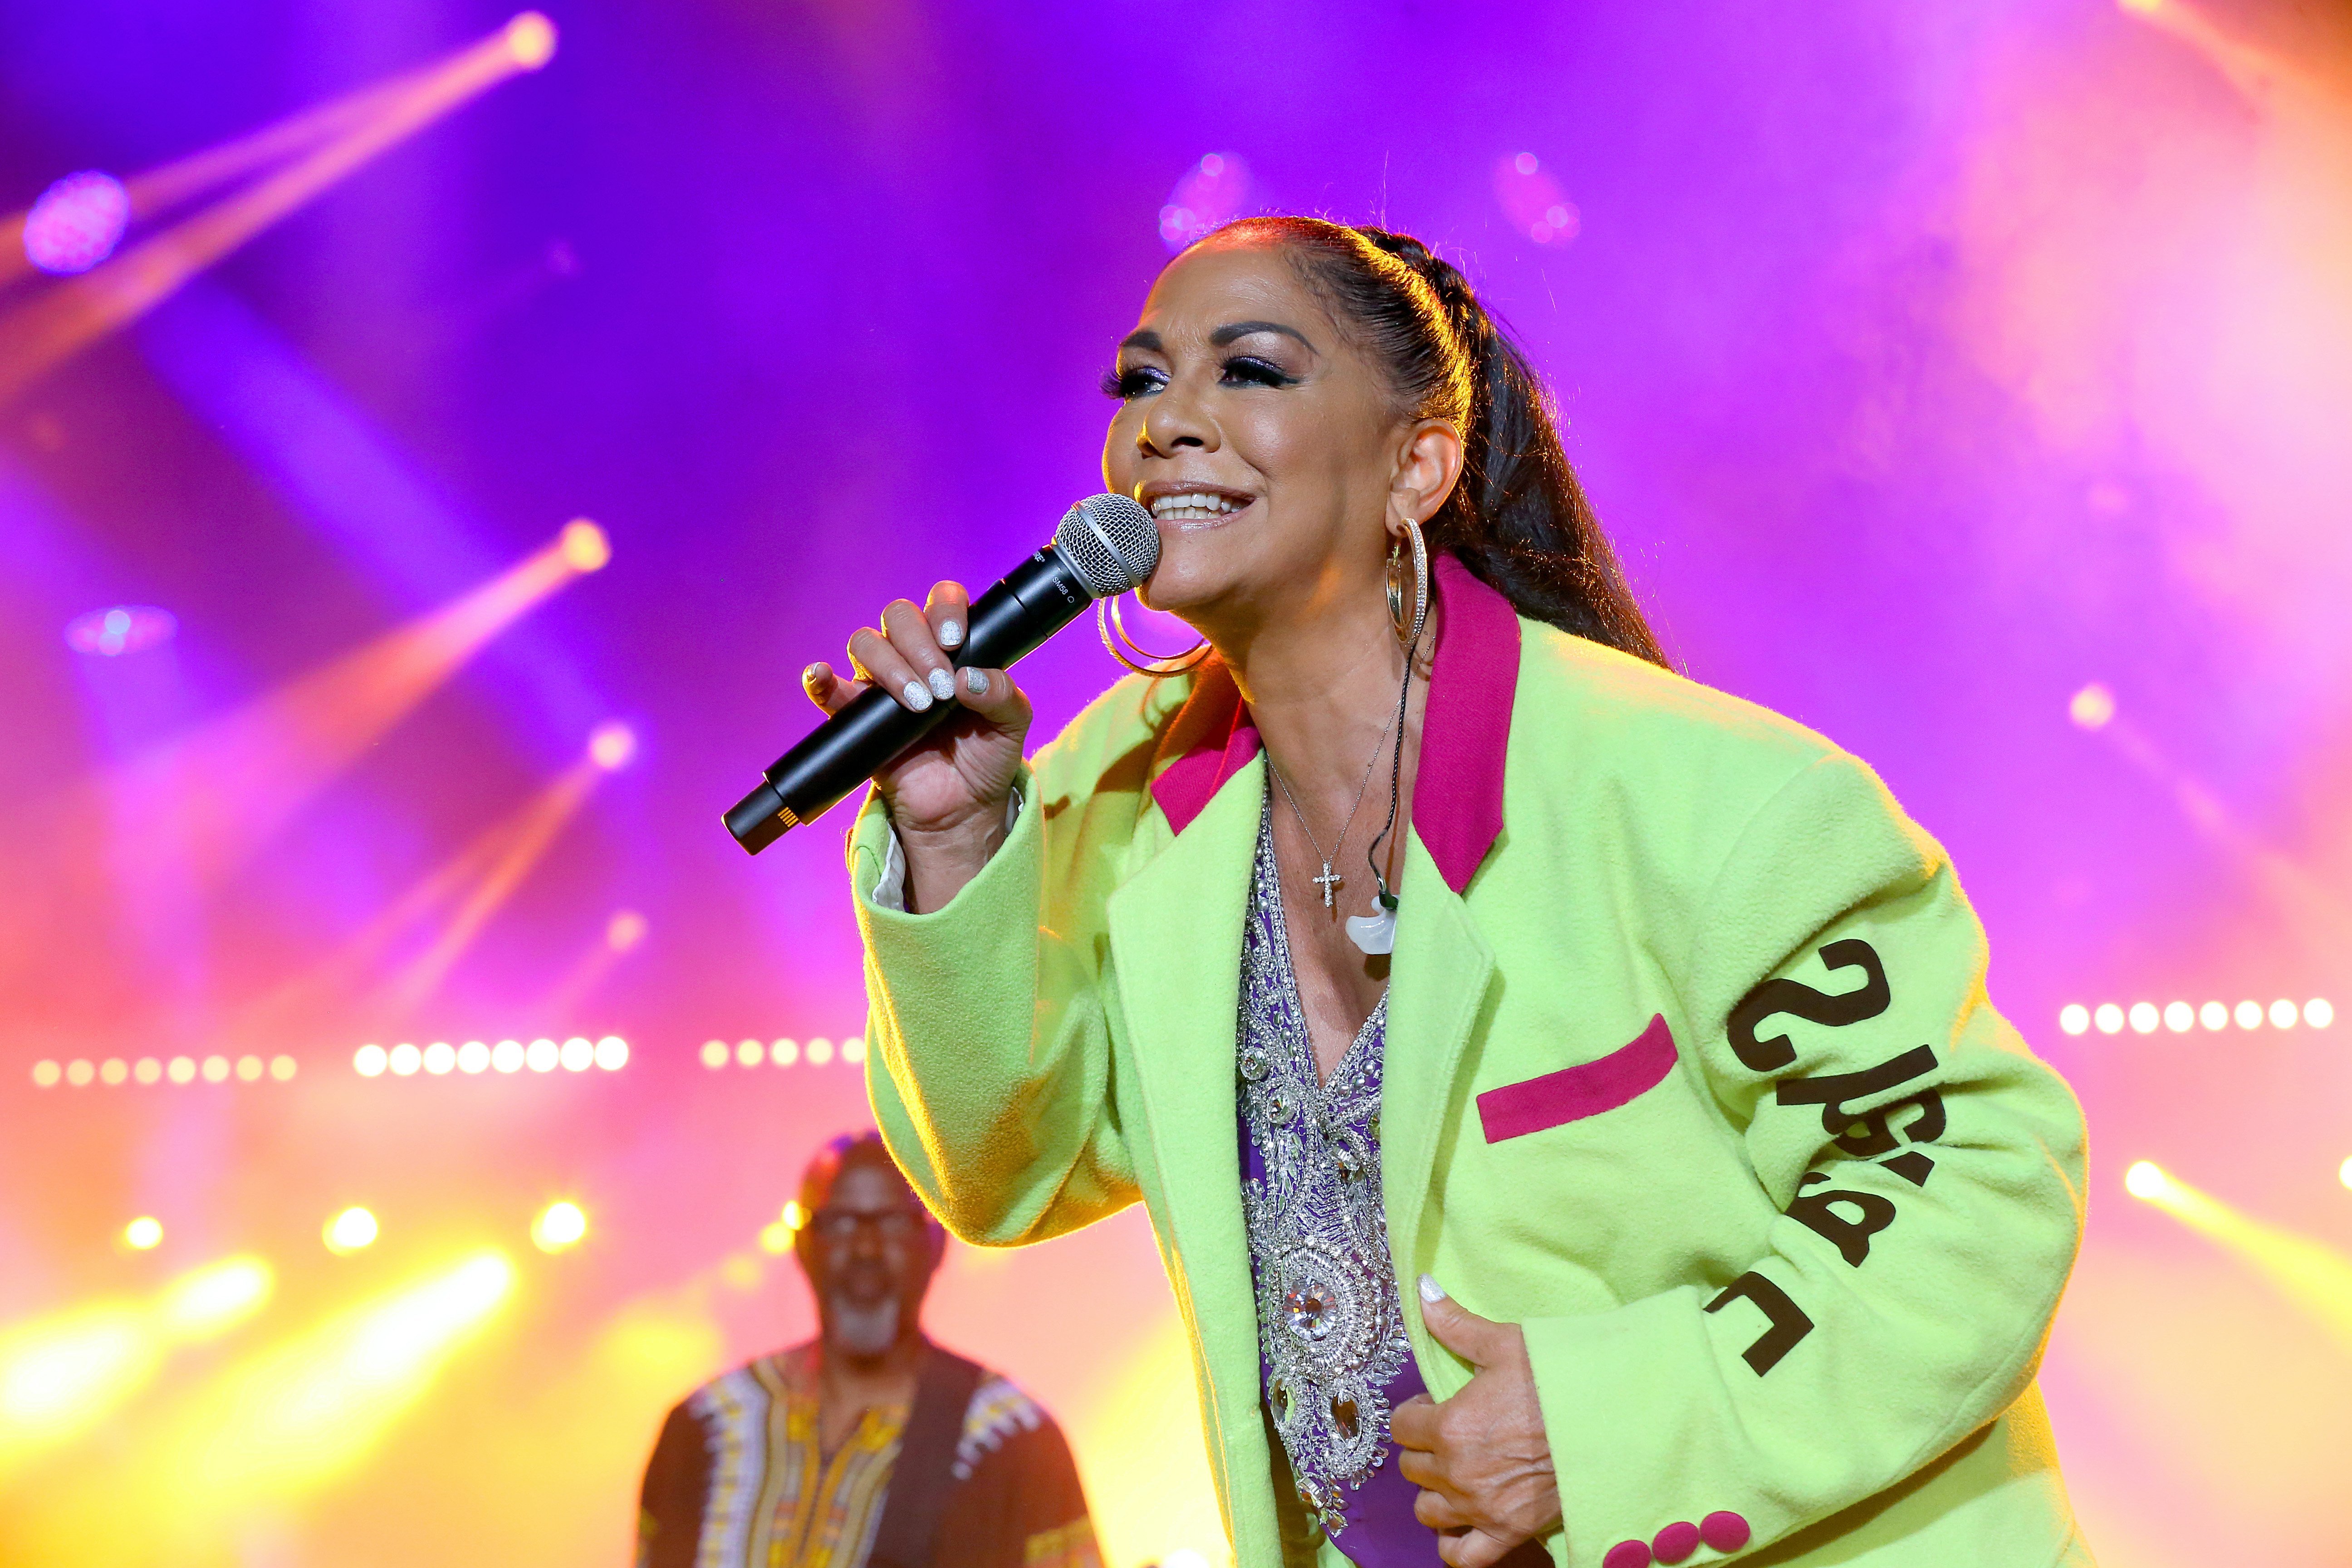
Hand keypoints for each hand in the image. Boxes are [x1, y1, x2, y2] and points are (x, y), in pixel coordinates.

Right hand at [806, 581, 1030, 909]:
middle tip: (942, 687)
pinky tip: (823, 677)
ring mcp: (881, 682)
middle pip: (899, 616)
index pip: (941, 600)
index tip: (957, 641)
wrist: (963, 808)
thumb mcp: (1012, 725)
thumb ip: (1003, 695)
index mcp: (953, 646)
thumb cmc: (986, 757)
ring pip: (866, 643)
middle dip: (921, 646)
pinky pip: (829, 690)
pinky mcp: (856, 716)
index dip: (945, 608)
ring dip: (891, 667)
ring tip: (919, 705)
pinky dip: (821, 679)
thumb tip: (970, 678)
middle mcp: (914, 655)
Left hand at [1392, 1277, 1561, 1567]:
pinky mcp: (1508, 1533)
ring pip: (1429, 1511)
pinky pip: (1462, 1556)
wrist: (1612, 1422)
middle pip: (1413, 1468)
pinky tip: (1462, 1523)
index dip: (1414, 1414)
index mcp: (1450, 1426)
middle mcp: (1458, 1472)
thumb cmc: (1557, 1379)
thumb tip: (1422, 1291)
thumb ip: (1456, 1324)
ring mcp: (1482, 1508)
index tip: (1431, 1407)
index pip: (1402, 1427)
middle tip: (1449, 1436)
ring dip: (1435, 1493)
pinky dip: (1455, 1544)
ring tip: (1455, 1474)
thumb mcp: (1504, 1344)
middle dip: (1424, 1450)